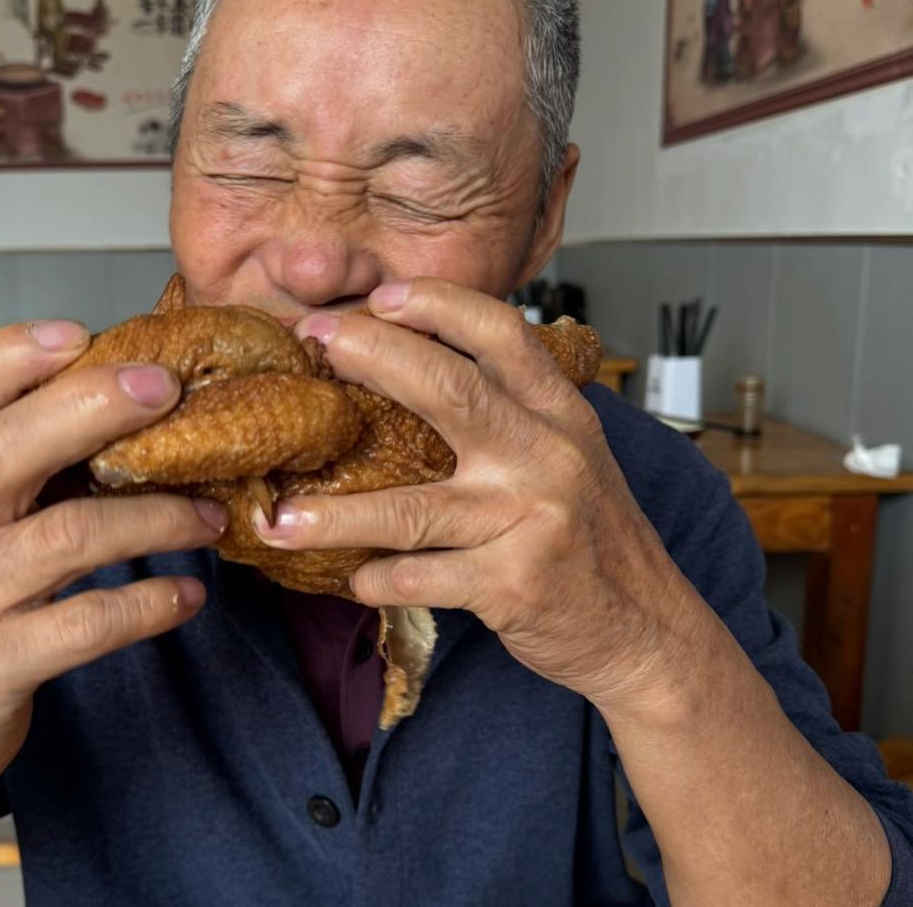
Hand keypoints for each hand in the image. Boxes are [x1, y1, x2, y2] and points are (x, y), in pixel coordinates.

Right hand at [0, 320, 225, 830]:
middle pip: (5, 450)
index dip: (11, 356)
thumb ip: (19, 478)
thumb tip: (125, 418)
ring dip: (156, 518)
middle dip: (90, 408)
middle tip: (166, 388)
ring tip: (211, 517)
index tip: (81, 331)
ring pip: (66, 537)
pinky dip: (149, 604)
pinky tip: (188, 596)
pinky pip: (84, 626)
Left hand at [253, 279, 698, 708]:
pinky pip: (422, 577)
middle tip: (313, 344)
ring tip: (277, 519)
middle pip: (449, 389)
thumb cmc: (592, 535)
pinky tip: (352, 578)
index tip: (381, 296)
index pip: (501, 334)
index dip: (439, 305)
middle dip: (373, 356)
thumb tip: (417, 372)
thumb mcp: (570, 455)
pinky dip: (378, 579)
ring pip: (412, 507)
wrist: (648, 629)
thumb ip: (513, 414)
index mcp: (560, 414)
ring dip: (336, 515)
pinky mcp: (513, 583)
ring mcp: (530, 518)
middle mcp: (548, 455)